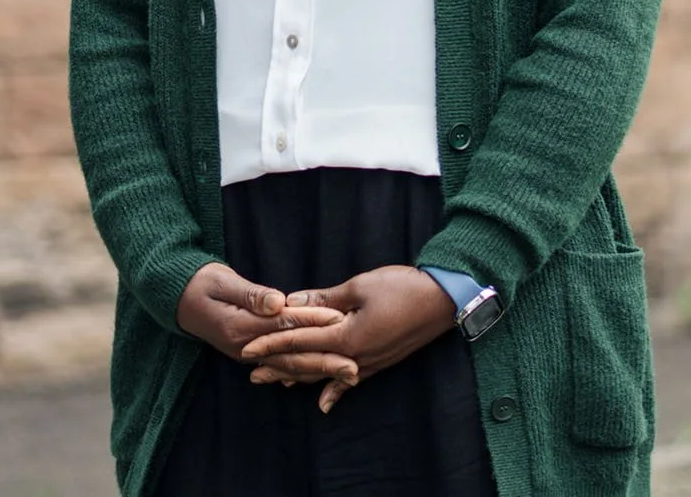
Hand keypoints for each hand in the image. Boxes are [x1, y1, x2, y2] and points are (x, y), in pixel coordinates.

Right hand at [175, 263, 358, 383]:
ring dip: (317, 371)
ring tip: (346, 376)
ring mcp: (247, 353)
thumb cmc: (200, 283)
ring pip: (288, 365)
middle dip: (324, 361)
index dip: (313, 322)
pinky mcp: (250, 351)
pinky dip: (300, 371)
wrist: (177, 298)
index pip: (284, 326)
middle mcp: (245, 347)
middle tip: (355, 368)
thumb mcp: (222, 281)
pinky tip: (318, 376)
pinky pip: (279, 365)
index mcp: (241, 327)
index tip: (340, 320)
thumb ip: (251, 294)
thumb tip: (278, 302)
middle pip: (291, 356)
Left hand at [240, 265, 454, 411]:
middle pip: (308, 363)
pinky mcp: (380, 361)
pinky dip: (335, 389)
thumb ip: (326, 299)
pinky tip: (322, 403)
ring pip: (325, 373)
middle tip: (250, 371)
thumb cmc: (403, 287)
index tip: (247, 349)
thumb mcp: (360, 286)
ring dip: (299, 375)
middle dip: (278, 365)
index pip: (300, 341)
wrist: (443, 300)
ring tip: (275, 380)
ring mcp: (368, 362)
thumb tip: (293, 303)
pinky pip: (350, 380)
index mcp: (346, 336)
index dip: (271, 344)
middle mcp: (354, 356)